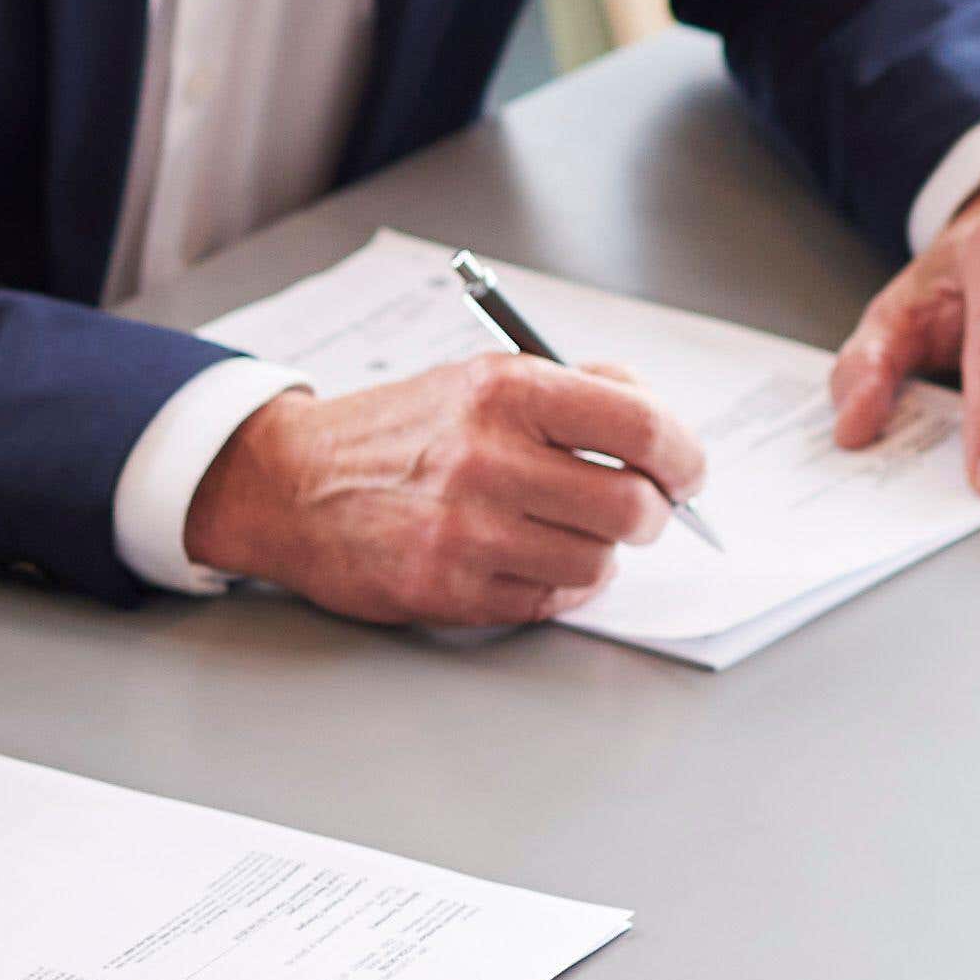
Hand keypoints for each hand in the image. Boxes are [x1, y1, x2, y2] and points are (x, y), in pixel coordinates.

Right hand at [182, 354, 700, 627]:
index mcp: (508, 391)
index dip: (684, 458)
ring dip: (599, 555)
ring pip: (597, 562)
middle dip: (651, 516)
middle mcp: (489, 455)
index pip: (642, 427)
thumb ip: (578, 388)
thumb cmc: (401, 432)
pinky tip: (528, 561)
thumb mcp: (482, 378)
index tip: (687, 474)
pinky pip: (548, 600)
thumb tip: (661, 427)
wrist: (293, 483)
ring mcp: (468, 529)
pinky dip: (555, 587)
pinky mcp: (448, 588)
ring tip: (567, 534)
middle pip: (633, 507)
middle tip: (638, 513)